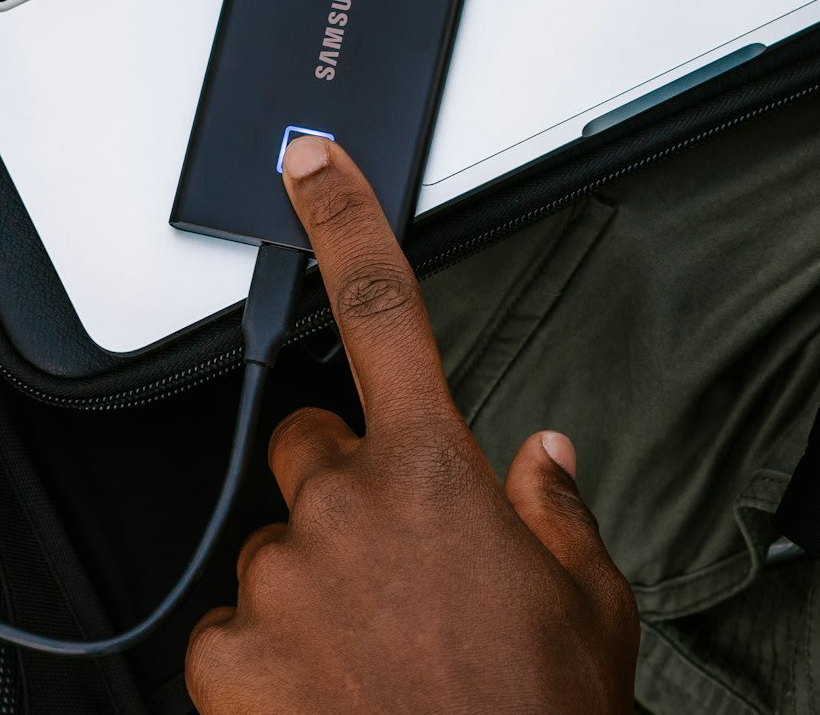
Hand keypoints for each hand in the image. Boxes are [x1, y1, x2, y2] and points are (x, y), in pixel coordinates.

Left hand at [186, 137, 638, 713]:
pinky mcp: (227, 660)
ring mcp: (280, 583)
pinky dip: (268, 660)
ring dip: (309, 583)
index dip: (341, 216)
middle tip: (390, 562)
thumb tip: (542, 459)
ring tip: (372, 658)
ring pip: (274, 548)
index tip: (308, 158)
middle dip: (340, 486)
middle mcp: (345, 510)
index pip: (383, 308)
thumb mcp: (592, 607)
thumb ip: (557, 513)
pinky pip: (231, 630)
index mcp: (438, 473)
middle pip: (309, 446)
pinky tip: (327, 698)